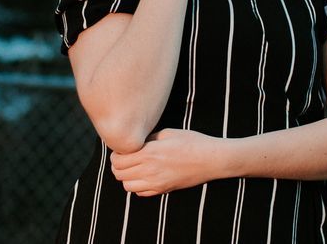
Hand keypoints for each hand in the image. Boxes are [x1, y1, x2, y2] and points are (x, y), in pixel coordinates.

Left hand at [109, 128, 224, 196]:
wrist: (211, 159)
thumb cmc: (191, 142)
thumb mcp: (168, 133)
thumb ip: (148, 138)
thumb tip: (135, 142)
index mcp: (149, 153)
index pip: (118, 159)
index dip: (116, 154)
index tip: (122, 149)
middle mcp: (150, 170)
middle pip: (119, 174)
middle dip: (118, 165)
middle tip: (125, 158)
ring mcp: (156, 183)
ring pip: (127, 186)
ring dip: (126, 177)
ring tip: (134, 167)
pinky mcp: (163, 190)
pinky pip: (140, 193)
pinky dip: (137, 186)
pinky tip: (144, 176)